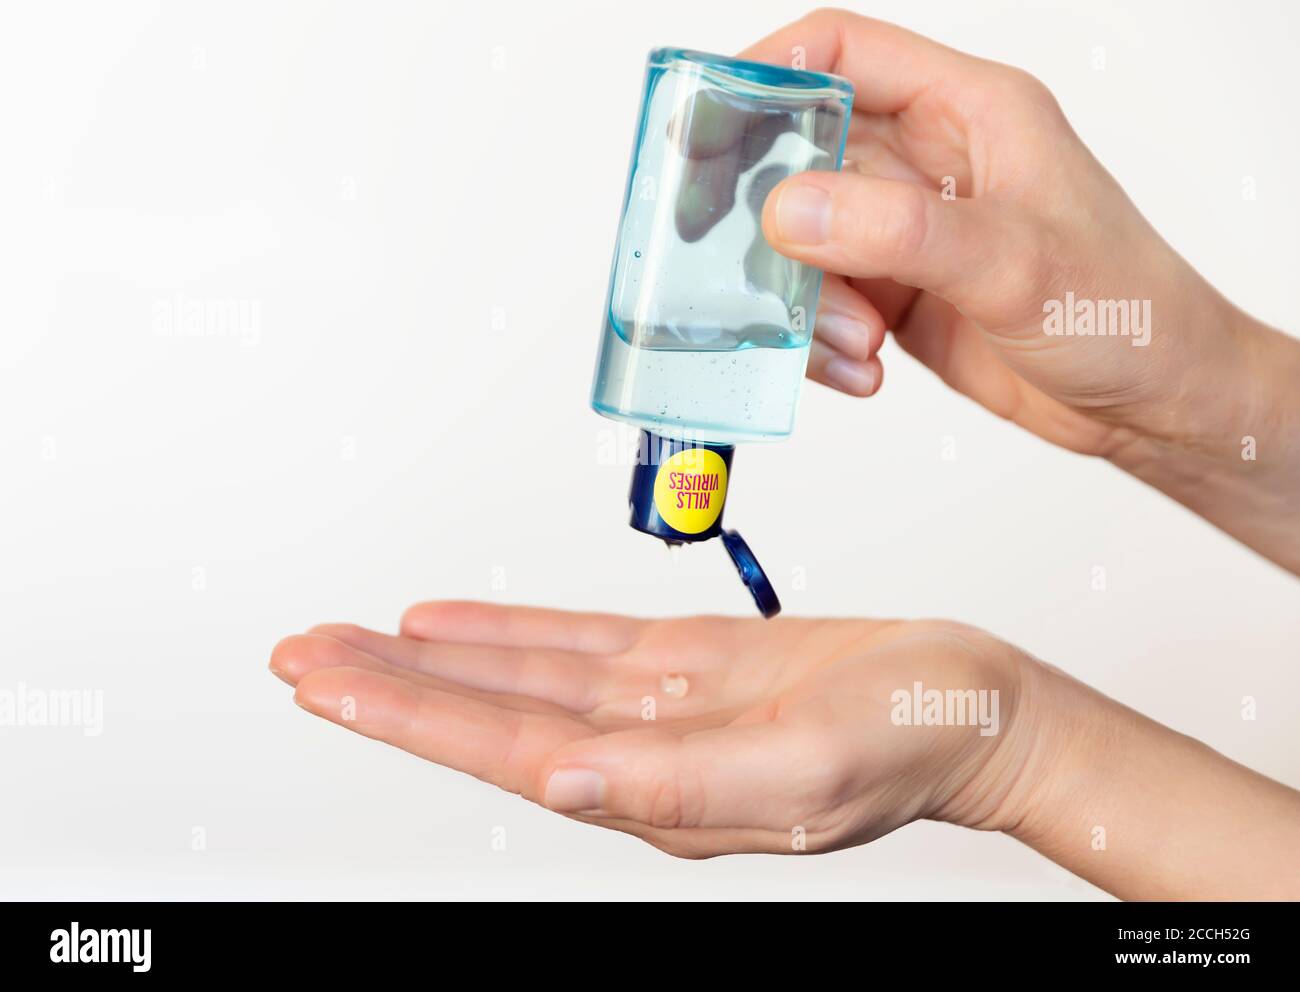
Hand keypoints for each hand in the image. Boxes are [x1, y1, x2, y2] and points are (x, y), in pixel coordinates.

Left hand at [270, 601, 1299, 895]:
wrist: (971, 706)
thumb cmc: (911, 740)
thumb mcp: (806, 768)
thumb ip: (680, 787)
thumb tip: (564, 785)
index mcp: (658, 792)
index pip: (503, 751)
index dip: (407, 717)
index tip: (325, 685)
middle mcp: (638, 753)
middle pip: (487, 716)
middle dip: (386, 688)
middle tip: (299, 656)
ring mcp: (655, 708)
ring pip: (517, 678)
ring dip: (428, 659)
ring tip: (348, 638)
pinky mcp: (682, 666)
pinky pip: (573, 645)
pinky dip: (505, 633)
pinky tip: (449, 624)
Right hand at [747, 11, 1299, 570]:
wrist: (1153, 403)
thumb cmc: (1125, 310)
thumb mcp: (1014, 262)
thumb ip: (897, 230)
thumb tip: (788, 208)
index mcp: (967, 111)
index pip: (841, 53)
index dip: (764, 75)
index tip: (703, 127)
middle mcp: (929, 162)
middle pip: (801, 152)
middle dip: (759, 207)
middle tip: (717, 250)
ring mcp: (907, 231)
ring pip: (803, 241)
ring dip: (806, 300)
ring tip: (854, 344)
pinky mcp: (897, 293)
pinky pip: (822, 302)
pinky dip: (823, 342)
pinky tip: (864, 370)